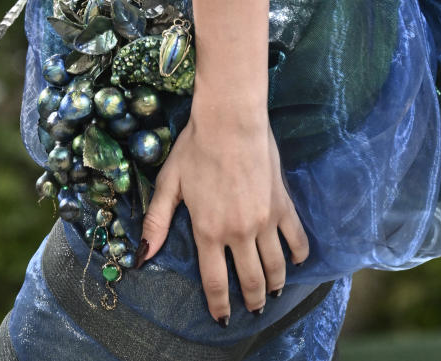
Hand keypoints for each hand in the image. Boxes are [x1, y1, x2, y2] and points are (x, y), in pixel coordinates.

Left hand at [137, 107, 308, 325]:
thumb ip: (156, 221)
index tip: (223, 319)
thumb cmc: (196, 147)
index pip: (215, 281)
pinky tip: (297, 261)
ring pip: (275, 266)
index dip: (219, 305)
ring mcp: (264, 220)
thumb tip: (141, 255)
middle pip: (250, 280)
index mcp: (208, 231)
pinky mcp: (282, 204)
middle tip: (253, 310)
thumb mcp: (170, 183)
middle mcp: (238, 232)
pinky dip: (299, 254)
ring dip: (275, 285)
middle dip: (251, 301)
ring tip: (273, 293)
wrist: (231, 120)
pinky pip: (296, 237)